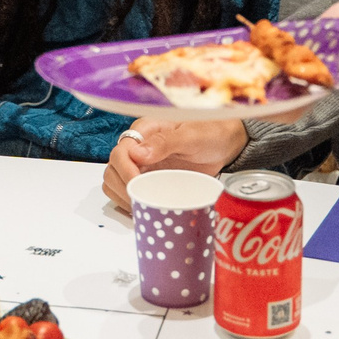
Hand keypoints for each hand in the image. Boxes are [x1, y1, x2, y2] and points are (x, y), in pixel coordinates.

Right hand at [103, 119, 246, 209]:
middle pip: (113, 168)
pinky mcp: (147, 178)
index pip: (121, 151)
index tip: (137, 185)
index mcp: (145, 130)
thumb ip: (166, 142)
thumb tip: (137, 153)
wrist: (225, 144)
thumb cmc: (211, 133)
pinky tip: (140, 207)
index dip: (125, 171)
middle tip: (140, 200)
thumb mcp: (192, 135)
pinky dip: (126, 201)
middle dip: (121, 187)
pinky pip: (125, 190)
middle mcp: (138, 146)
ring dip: (121, 195)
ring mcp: (140, 163)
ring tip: (139, 206)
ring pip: (114, 180)